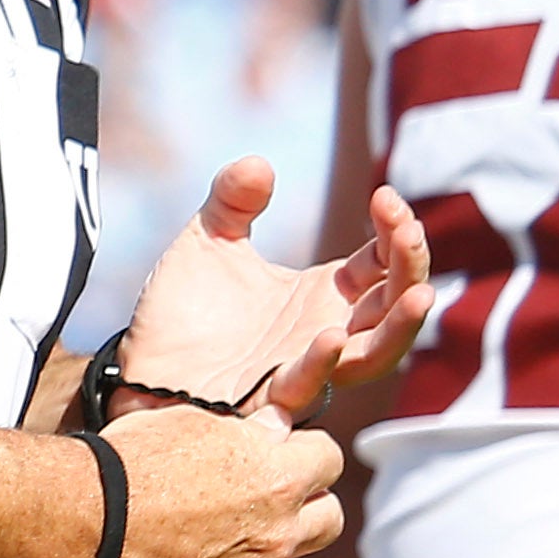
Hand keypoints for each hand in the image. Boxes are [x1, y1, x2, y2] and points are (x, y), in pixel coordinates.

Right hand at [93, 401, 344, 557]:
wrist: (84, 520)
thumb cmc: (127, 463)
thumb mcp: (187, 424)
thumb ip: (242, 431)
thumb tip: (276, 428)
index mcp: (275, 476)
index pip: (327, 458)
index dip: (308, 452)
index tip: (288, 453)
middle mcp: (278, 533)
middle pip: (330, 520)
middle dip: (310, 507)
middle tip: (281, 507)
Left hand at [112, 160, 434, 415]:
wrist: (139, 368)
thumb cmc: (181, 314)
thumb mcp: (206, 243)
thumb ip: (232, 201)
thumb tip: (258, 164)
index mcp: (324, 294)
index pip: (385, 262)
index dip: (397, 231)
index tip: (385, 195)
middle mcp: (328, 329)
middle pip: (395, 303)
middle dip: (411, 266)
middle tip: (405, 228)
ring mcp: (305, 365)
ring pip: (376, 354)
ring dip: (401, 325)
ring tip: (419, 293)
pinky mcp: (270, 393)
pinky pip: (310, 384)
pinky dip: (325, 362)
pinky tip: (331, 335)